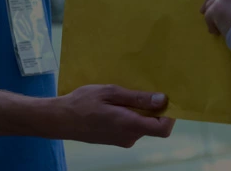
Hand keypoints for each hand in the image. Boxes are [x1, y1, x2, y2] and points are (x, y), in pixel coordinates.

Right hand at [54, 85, 174, 147]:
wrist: (60, 119)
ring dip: (138, 112)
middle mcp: (129, 137)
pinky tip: (113, 105)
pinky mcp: (114, 140)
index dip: (170, 116)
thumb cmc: (83, 102)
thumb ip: (137, 98)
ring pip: (140, 126)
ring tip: (122, 96)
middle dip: (152, 110)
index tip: (165, 99)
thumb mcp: (110, 92)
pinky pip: (130, 128)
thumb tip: (163, 100)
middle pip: (152, 126)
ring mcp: (121, 140)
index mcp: (129, 125)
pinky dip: (129, 117)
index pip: (162, 129)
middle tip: (140, 90)